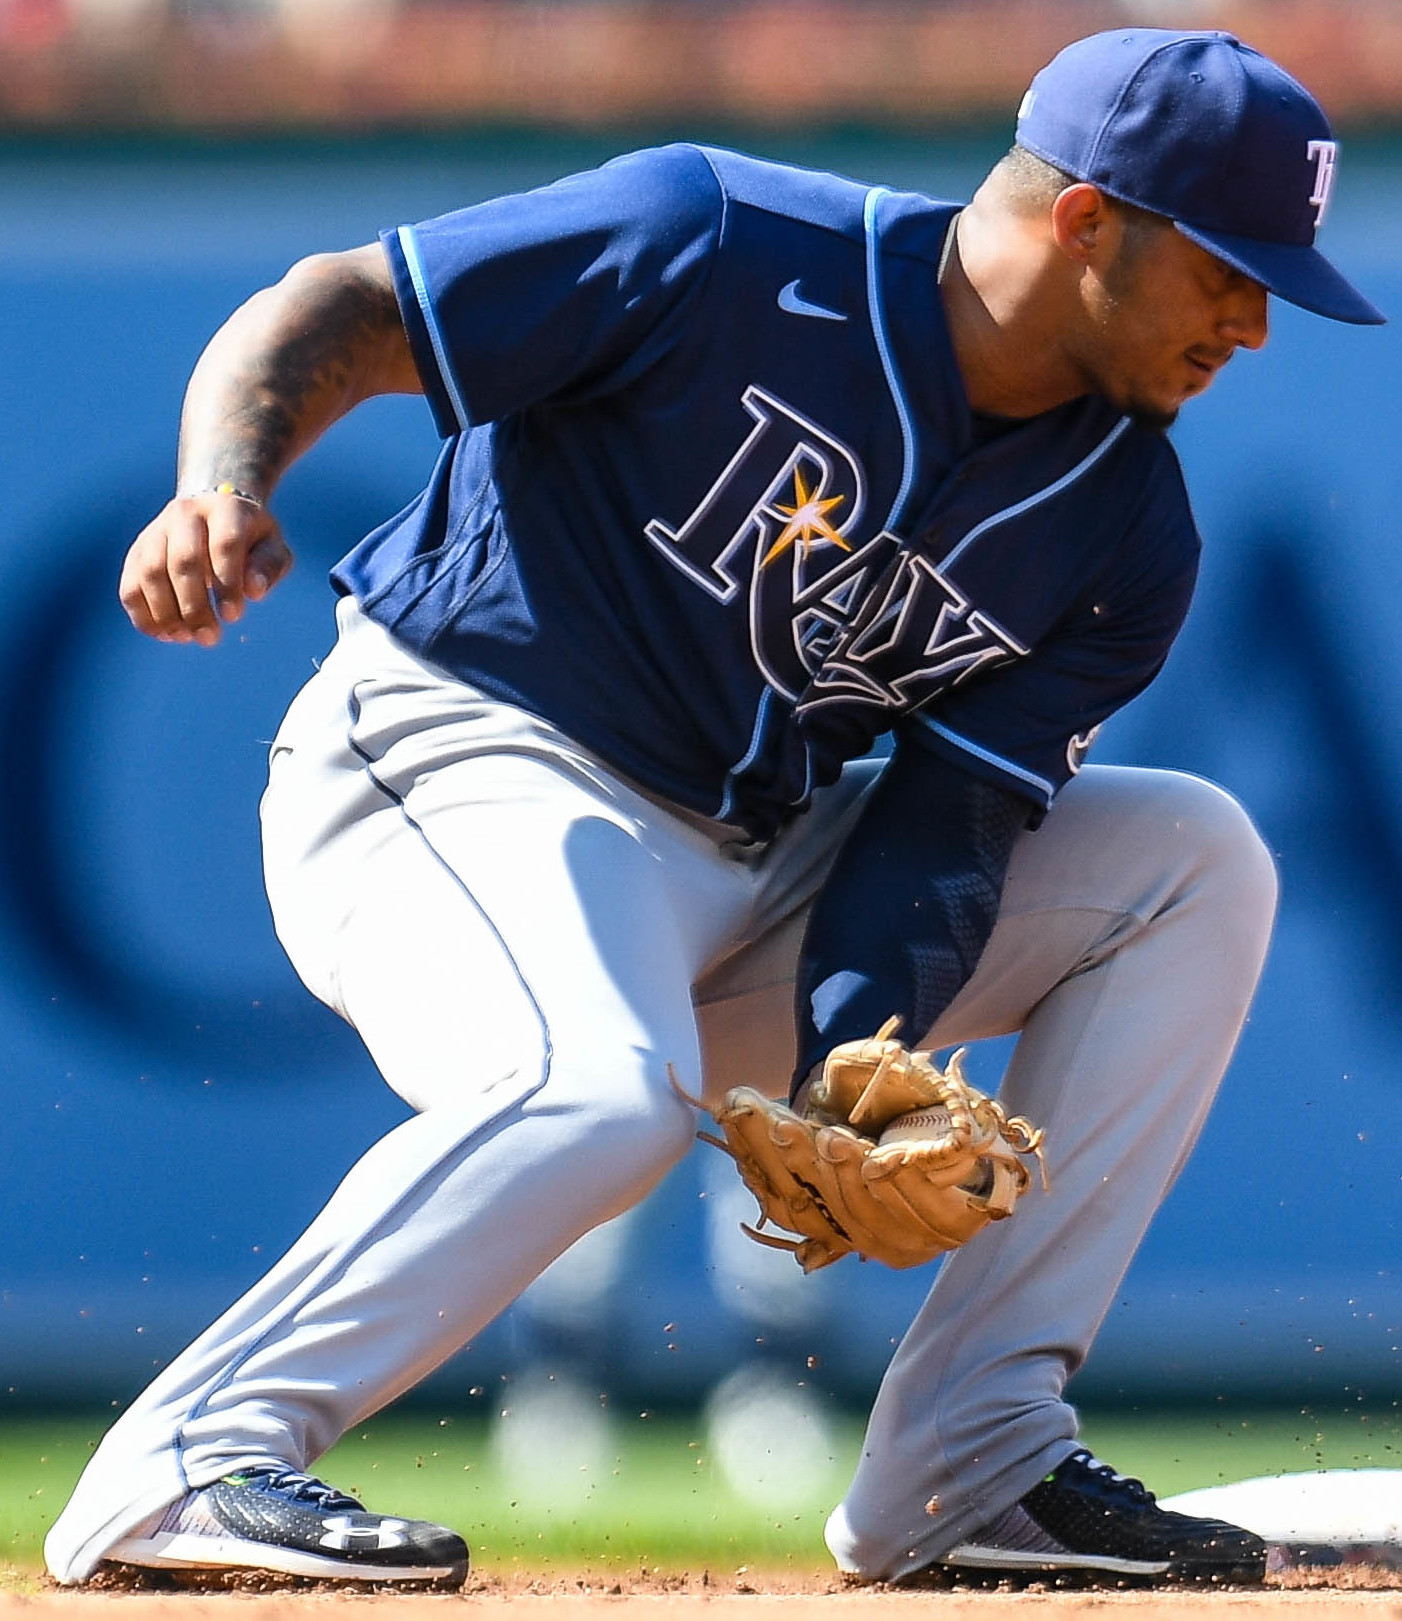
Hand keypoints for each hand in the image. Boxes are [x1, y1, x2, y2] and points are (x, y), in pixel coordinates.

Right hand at [119, 488, 292, 645]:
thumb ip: (268, 567)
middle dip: (195, 606)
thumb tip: (254, 591)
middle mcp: (185, 514)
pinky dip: (143, 615)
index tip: (233, 617)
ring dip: (167, 614)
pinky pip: (130, 586)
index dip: (227, 584)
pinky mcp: (137, 553)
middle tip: (210, 638)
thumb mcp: (272, 547)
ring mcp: (156, 532)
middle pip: (183, 561)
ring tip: (187, 638)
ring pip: (151, 573)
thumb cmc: (249, 539)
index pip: (224, 545)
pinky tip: (165, 634)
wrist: (212, 512)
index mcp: (225, 509)